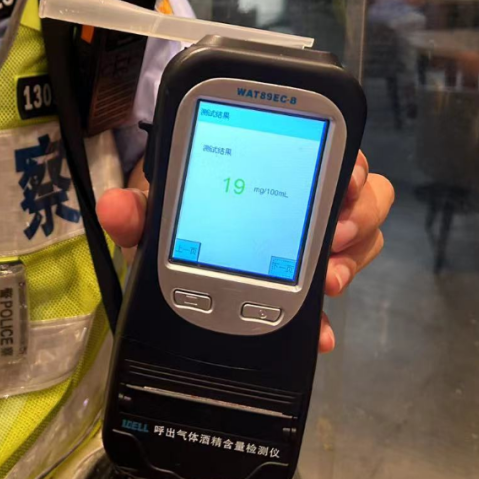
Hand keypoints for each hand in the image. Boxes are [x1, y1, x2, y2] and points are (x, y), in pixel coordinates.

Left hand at [96, 151, 393, 354]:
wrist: (170, 268)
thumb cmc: (174, 219)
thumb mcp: (156, 213)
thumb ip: (138, 210)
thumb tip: (115, 207)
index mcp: (271, 167)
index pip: (325, 148)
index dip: (349, 163)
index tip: (346, 182)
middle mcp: (302, 200)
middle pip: (363, 194)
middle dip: (358, 215)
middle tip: (336, 236)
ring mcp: (312, 242)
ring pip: (362, 238)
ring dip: (354, 258)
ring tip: (330, 280)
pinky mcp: (309, 284)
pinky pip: (336, 291)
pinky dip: (328, 313)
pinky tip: (320, 331)